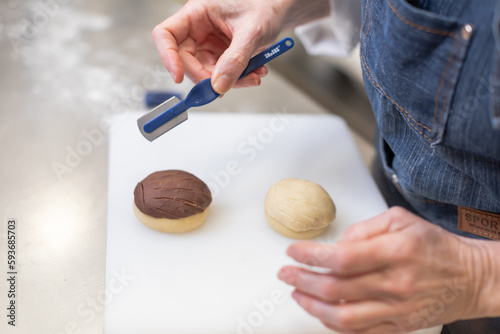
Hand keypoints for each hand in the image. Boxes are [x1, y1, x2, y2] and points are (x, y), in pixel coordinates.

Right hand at [152, 0, 285, 93]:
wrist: (279, 11)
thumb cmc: (265, 6)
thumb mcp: (251, 32)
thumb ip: (235, 59)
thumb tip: (219, 85)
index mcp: (197, 13)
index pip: (166, 35)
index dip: (168, 57)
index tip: (179, 77)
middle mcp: (198, 29)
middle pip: (185, 60)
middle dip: (206, 77)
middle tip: (225, 87)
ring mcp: (208, 43)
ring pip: (205, 72)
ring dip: (228, 81)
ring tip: (253, 76)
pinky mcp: (220, 55)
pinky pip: (221, 74)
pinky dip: (237, 79)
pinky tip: (254, 73)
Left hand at [278, 207, 492, 333]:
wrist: (469, 278)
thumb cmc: (434, 246)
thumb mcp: (401, 220)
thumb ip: (364, 229)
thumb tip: (335, 244)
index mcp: (396, 252)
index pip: (341, 258)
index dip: (310, 255)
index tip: (293, 251)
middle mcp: (395, 284)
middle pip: (336, 289)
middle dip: (302, 280)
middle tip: (285, 273)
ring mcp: (396, 310)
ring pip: (342, 317)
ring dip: (311, 305)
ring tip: (296, 293)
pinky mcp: (398, 327)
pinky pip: (358, 332)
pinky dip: (332, 323)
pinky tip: (319, 310)